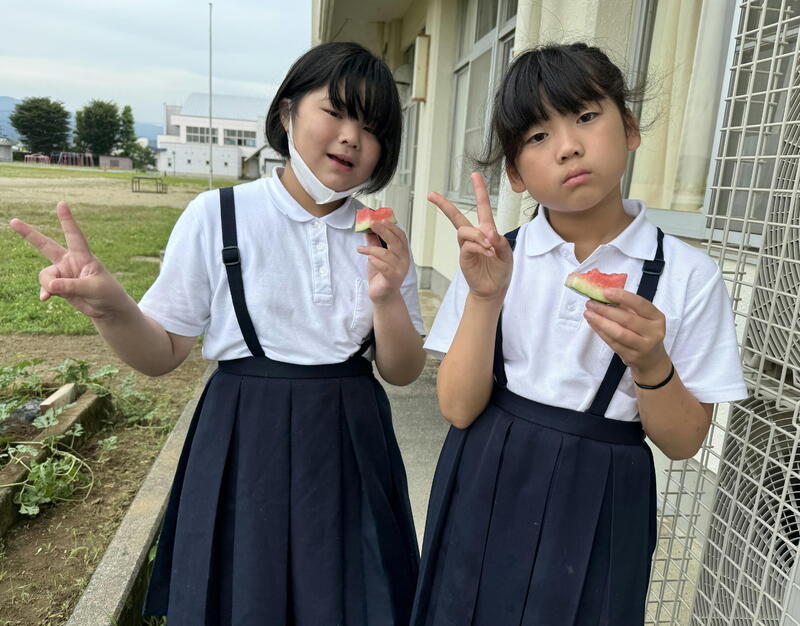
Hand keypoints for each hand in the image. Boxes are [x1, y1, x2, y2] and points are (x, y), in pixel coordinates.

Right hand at [9, 202, 129, 318]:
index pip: (74, 235)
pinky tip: (45, 298)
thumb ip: (72, 286)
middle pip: (46, 245)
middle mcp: (70, 262)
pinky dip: (45, 291)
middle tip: (13, 221)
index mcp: (83, 256)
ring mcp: (63, 273)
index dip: (67, 220)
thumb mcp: (93, 288)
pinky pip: (46, 286)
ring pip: (45, 275)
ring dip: (48, 284)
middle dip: (29, 234)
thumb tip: (50, 286)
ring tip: (59, 292)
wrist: (108, 308)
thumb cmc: (107, 293)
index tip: (62, 204)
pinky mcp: (59, 286)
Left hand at [356, 219, 410, 303]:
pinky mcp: (392, 279)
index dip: (392, 227)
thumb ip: (374, 244)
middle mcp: (404, 261)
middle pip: (396, 242)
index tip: (381, 219)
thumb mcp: (376, 257)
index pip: (401, 236)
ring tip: (361, 249)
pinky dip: (376, 261)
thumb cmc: (381, 276)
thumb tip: (368, 230)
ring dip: (372, 248)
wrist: (383, 297)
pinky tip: (369, 258)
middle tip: (372, 224)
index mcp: (402, 253)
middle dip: (384, 231)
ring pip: (387, 254)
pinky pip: (385, 267)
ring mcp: (400, 270)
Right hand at [428, 172, 512, 300]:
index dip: (479, 190)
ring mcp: (467, 247)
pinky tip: (487, 252)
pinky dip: (478, 246)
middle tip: (431, 195)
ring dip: (478, 236)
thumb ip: (500, 242)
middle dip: (444, 205)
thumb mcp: (507, 254)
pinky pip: (467, 246)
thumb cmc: (500, 271)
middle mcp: (474, 236)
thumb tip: (489, 234)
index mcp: (487, 231)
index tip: (474, 175)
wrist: (494, 289)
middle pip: (456, 216)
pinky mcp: (464, 257)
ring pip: (464, 231)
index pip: (482, 207)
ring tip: (489, 247)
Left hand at [583, 288, 671, 382]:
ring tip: (588, 313)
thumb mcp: (643, 318)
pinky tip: (593, 324)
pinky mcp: (631, 356)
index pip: (640, 304)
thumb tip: (604, 295)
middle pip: (627, 319)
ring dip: (600, 322)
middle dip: (605, 310)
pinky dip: (600, 332)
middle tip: (590, 303)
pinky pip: (613, 342)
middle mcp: (653, 332)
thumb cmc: (644, 332)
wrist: (651, 359)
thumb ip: (627, 307)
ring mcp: (643, 346)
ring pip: (618, 333)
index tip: (605, 292)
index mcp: (657, 318)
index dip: (623, 297)